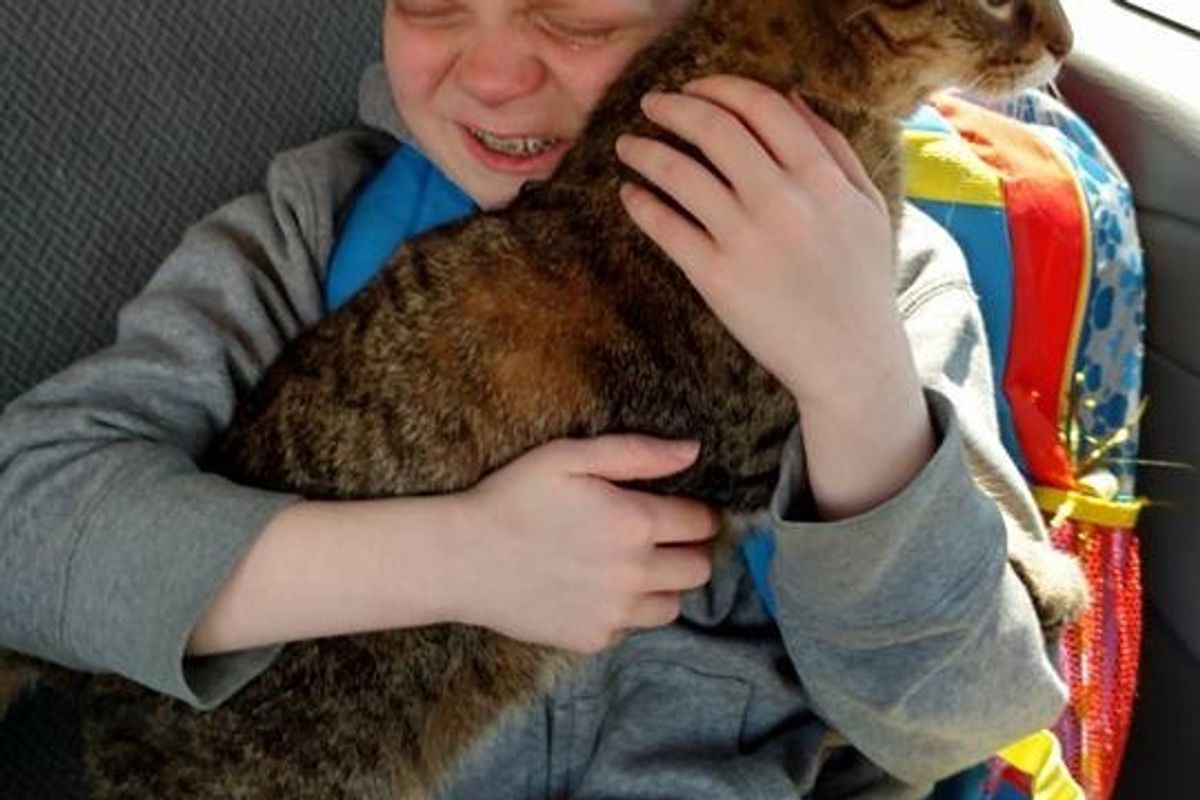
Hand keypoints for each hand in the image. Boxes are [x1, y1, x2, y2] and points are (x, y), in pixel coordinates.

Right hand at [450, 435, 718, 652]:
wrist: (460, 558)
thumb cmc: (513, 498)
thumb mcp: (570, 457)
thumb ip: (637, 453)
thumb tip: (693, 451)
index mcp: (635, 523)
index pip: (702, 522)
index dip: (697, 512)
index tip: (681, 509)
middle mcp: (634, 573)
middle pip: (700, 568)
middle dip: (688, 550)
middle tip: (660, 538)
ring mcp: (615, 612)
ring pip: (675, 604)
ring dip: (664, 584)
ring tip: (633, 566)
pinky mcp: (594, 638)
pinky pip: (633, 627)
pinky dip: (627, 610)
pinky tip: (597, 589)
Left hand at [615, 74, 902, 407]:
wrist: (849, 359)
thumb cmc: (860, 281)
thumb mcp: (866, 206)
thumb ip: (833, 148)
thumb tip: (791, 98)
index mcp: (821, 178)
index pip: (761, 107)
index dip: (720, 87)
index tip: (695, 87)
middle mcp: (781, 200)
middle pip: (714, 129)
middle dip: (673, 107)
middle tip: (652, 103)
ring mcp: (746, 239)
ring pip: (680, 174)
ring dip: (645, 150)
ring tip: (627, 145)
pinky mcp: (717, 278)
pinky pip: (667, 228)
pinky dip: (641, 204)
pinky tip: (630, 193)